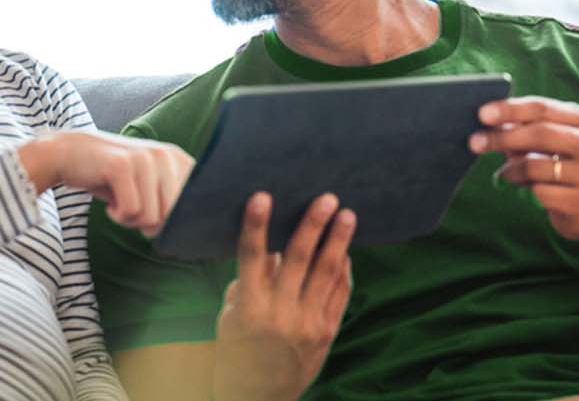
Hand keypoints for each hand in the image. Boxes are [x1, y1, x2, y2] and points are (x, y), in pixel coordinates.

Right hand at [16, 131, 193, 235]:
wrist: (70, 153)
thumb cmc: (113, 178)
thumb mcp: (149, 186)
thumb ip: (173, 203)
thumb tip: (190, 236)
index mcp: (178, 159)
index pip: (195, 206)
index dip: (176, 223)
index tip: (154, 216)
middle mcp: (166, 155)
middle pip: (172, 217)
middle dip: (151, 224)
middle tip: (132, 210)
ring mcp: (144, 158)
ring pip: (151, 218)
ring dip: (131, 220)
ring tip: (120, 203)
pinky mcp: (122, 165)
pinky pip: (131, 212)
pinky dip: (118, 216)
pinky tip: (110, 204)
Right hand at [213, 192, 354, 400]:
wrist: (258, 397)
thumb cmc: (238, 350)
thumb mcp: (231, 316)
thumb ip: (250, 281)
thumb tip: (273, 248)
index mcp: (249, 307)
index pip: (252, 257)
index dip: (256, 225)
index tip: (262, 196)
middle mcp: (280, 313)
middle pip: (300, 259)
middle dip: (313, 225)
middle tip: (326, 198)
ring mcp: (307, 324)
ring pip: (327, 273)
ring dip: (338, 241)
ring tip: (347, 216)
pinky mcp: (326, 333)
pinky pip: (339, 294)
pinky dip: (344, 270)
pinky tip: (345, 252)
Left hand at [471, 96, 578, 242]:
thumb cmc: (564, 166)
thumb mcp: (550, 142)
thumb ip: (523, 129)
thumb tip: (487, 121)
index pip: (543, 108)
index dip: (510, 109)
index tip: (482, 114)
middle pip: (540, 133)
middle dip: (503, 137)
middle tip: (474, 142)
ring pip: (537, 166)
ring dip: (511, 169)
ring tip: (503, 172)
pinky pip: (541, 192)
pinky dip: (525, 188)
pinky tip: (522, 187)